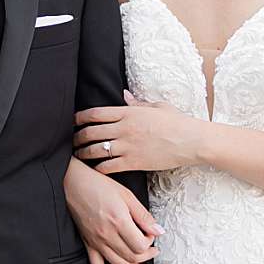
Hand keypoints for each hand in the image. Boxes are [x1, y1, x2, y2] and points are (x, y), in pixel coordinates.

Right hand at [63, 155, 159, 263]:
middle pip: (132, 256)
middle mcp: (107, 235)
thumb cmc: (97, 185)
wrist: (71, 183)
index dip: (150, 242)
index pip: (141, 245)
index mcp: (119, 222)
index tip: (152, 235)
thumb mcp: (126, 195)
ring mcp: (96, 242)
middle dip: (147, 256)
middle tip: (154, 250)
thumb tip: (158, 230)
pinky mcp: (88, 244)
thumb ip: (143, 215)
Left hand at [74, 91, 202, 177]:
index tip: (73, 121)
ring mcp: (127, 146)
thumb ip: (136, 103)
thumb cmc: (176, 122)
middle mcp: (124, 129)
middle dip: (77, 137)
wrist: (191, 141)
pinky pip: (108, 166)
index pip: (95, 113)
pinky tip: (94, 168)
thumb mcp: (156, 106)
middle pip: (91, 132)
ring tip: (78, 155)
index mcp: (128, 113)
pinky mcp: (133, 162)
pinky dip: (98, 168)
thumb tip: (123, 95)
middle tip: (71, 140)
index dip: (80, 118)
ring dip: (83, 153)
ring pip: (95, 150)